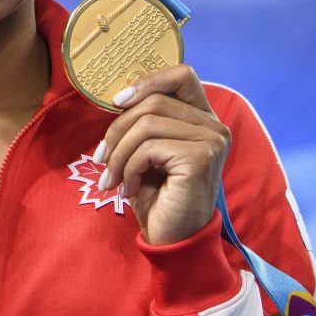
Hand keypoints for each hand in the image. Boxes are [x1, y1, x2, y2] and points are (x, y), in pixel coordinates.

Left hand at [94, 66, 229, 244]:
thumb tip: (118, 97)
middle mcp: (214, 125)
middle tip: (101, 159)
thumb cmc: (157, 196)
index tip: (117, 103)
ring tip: (112, 178)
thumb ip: (143, 121)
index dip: (147, 81)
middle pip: (154, 102)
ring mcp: (211, 140)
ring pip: (147, 124)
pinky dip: (130, 168)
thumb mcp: (146, 151)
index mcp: (203, 118)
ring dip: (119, 153)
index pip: (181, 75)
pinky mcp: (201, 158)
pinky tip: (130, 189)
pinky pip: (149, 149)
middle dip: (117, 130)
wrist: (173, 240)